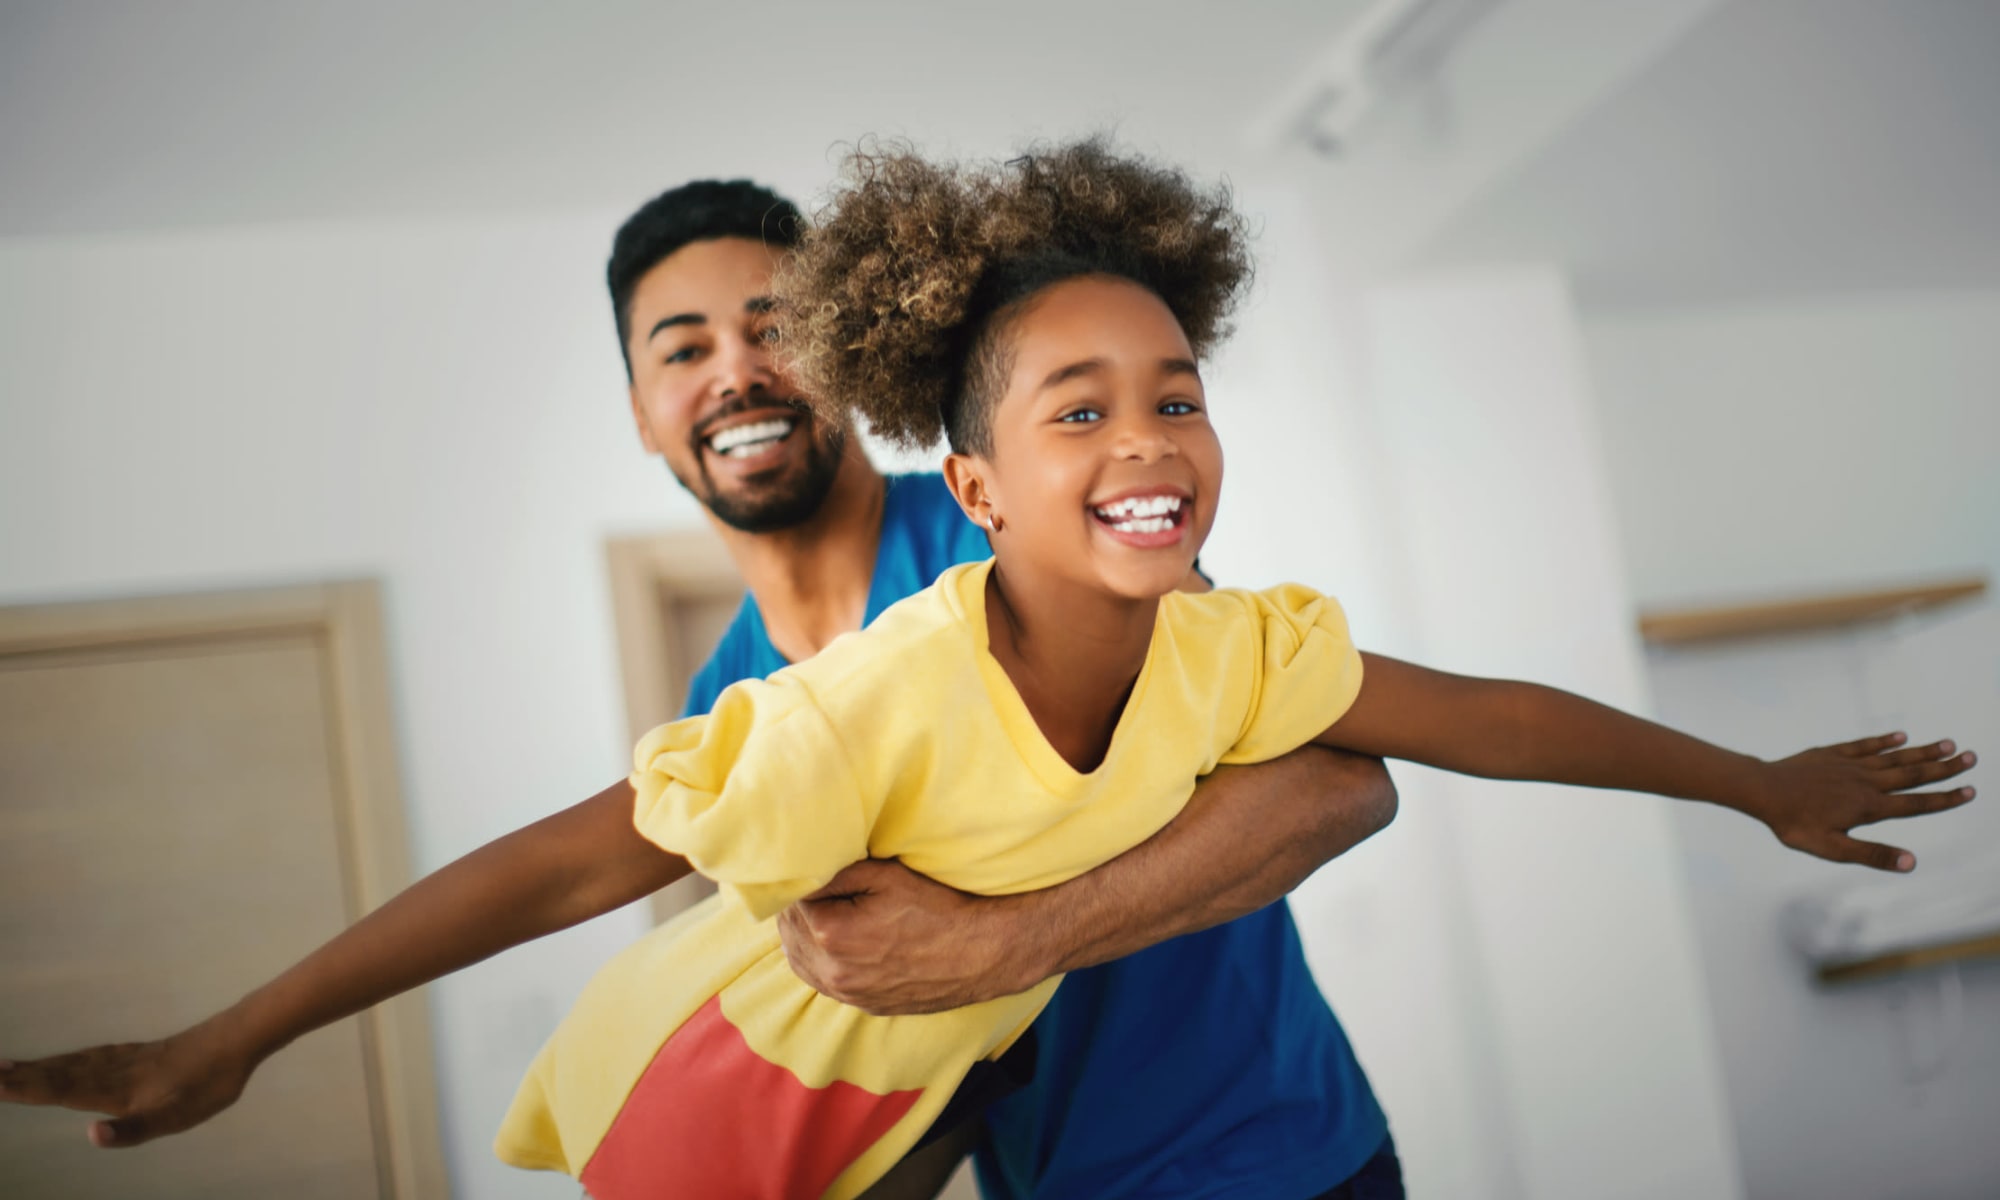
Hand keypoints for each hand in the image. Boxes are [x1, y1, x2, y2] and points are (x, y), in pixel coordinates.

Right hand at [0, 1016, 257, 1147]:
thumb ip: (132, 1129)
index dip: (24, 1088)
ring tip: (10, 1067)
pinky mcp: (141, 1054)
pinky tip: (70, 1061)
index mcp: (115, 1089)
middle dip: (21, 1076)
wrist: (237, 1041)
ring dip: (40, 1067)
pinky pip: (93, 1057)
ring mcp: (127, 1060)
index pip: (60, 1089)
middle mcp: (114, 1071)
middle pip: (59, 1074)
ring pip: (74, 1063)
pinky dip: (69, 1060)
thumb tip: (90, 1136)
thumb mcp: (175, 1117)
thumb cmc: (208, 1084)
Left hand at [777, 860, 1036, 1015]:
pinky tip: (834, 941)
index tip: (815, 868)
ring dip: (802, 934)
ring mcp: (847, 993)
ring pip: (799, 960)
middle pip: (788, 931)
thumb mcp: (885, 876)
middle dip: (797, 906)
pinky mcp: (862, 1004)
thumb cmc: (938, 908)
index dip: (800, 880)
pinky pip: (821, 981)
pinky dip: (818, 960)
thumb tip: (803, 867)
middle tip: (818, 884)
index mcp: (830, 934)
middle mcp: (832, 971)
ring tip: (823, 910)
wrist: (981, 953)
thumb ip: (835, 871)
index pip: (789, 900)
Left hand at [1741, 732, 1976, 870]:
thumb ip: (1872, 854)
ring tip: (1949, 744)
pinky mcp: (1832, 753)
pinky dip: (1885, 740)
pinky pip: (1865, 745)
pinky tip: (1901, 736)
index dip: (1945, 798)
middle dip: (1944, 768)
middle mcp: (1865, 782)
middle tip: (1972, 757)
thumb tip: (1912, 863)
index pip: (1916, 803)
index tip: (1970, 790)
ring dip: (1923, 751)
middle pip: (1912, 774)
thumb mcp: (1832, 848)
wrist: (1761, 790)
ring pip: (1894, 757)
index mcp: (1869, 807)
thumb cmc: (1794, 824)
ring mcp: (1849, 765)